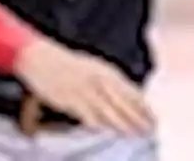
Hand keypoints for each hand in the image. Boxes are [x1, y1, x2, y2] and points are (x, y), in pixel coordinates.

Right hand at [14, 37, 154, 134]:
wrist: (39, 57)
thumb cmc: (67, 64)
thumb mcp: (94, 68)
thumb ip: (111, 82)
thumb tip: (130, 97)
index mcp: (107, 72)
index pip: (133, 93)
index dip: (145, 109)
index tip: (154, 121)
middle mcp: (100, 80)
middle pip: (125, 104)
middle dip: (139, 120)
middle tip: (149, 132)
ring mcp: (86, 90)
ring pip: (110, 113)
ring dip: (123, 126)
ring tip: (133, 136)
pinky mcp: (71, 100)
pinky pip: (89, 117)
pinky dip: (99, 126)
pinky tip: (105, 133)